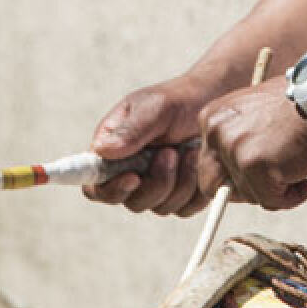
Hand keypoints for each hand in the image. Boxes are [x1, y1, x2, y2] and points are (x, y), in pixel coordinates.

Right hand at [84, 76, 209, 215]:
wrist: (211, 100)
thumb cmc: (178, 99)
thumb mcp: (155, 107)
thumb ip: (130, 130)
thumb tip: (102, 151)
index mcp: (113, 148)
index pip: (95, 185)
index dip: (110, 190)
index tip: (134, 178)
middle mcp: (130, 170)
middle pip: (131, 201)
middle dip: (157, 181)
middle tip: (171, 152)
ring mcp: (154, 185)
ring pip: (160, 207)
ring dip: (180, 181)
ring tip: (190, 150)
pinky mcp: (178, 194)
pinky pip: (184, 208)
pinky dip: (195, 189)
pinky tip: (199, 161)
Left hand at [197, 77, 306, 209]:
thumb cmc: (298, 105)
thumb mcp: (255, 113)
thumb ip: (239, 139)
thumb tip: (234, 178)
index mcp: (212, 118)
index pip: (208, 165)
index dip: (233, 176)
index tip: (257, 174)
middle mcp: (216, 132)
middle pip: (215, 186)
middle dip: (246, 189)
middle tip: (274, 180)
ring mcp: (234, 149)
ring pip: (248, 195)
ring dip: (275, 190)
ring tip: (297, 167)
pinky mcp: (254, 166)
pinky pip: (270, 201)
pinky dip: (291, 198)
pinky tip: (305, 180)